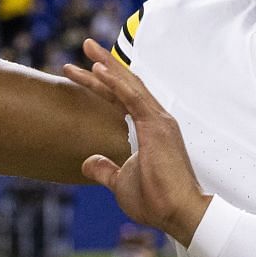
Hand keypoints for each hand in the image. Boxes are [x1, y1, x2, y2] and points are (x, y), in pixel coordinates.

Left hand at [61, 38, 210, 243]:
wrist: (178, 212)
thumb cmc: (155, 200)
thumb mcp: (120, 183)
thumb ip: (105, 169)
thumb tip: (88, 161)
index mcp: (149, 130)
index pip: (120, 100)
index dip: (99, 85)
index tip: (77, 72)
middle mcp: (156, 120)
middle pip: (125, 85)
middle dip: (103, 64)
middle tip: (85, 44)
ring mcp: (158, 121)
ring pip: (129, 84)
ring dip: (107, 64)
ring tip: (88, 46)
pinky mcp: (156, 126)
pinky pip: (132, 97)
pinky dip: (115, 82)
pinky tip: (98, 69)